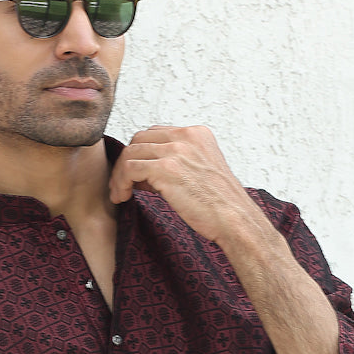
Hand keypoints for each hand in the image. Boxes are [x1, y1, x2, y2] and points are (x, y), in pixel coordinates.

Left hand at [109, 125, 260, 245]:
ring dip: (120, 175)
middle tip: (122, 186)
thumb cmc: (217, 205)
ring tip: (120, 195)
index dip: (140, 155)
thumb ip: (175, 164)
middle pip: (139, 139)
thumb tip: (142, 172)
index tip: (135, 178)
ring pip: (130, 153)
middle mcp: (186, 136)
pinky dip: (121, 183)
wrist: (234, 220)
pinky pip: (130, 168)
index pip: (155, 134)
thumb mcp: (198, 173)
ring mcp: (177, 150)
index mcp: (197, 134)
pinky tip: (123, 197)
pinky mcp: (167, 168)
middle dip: (126, 163)